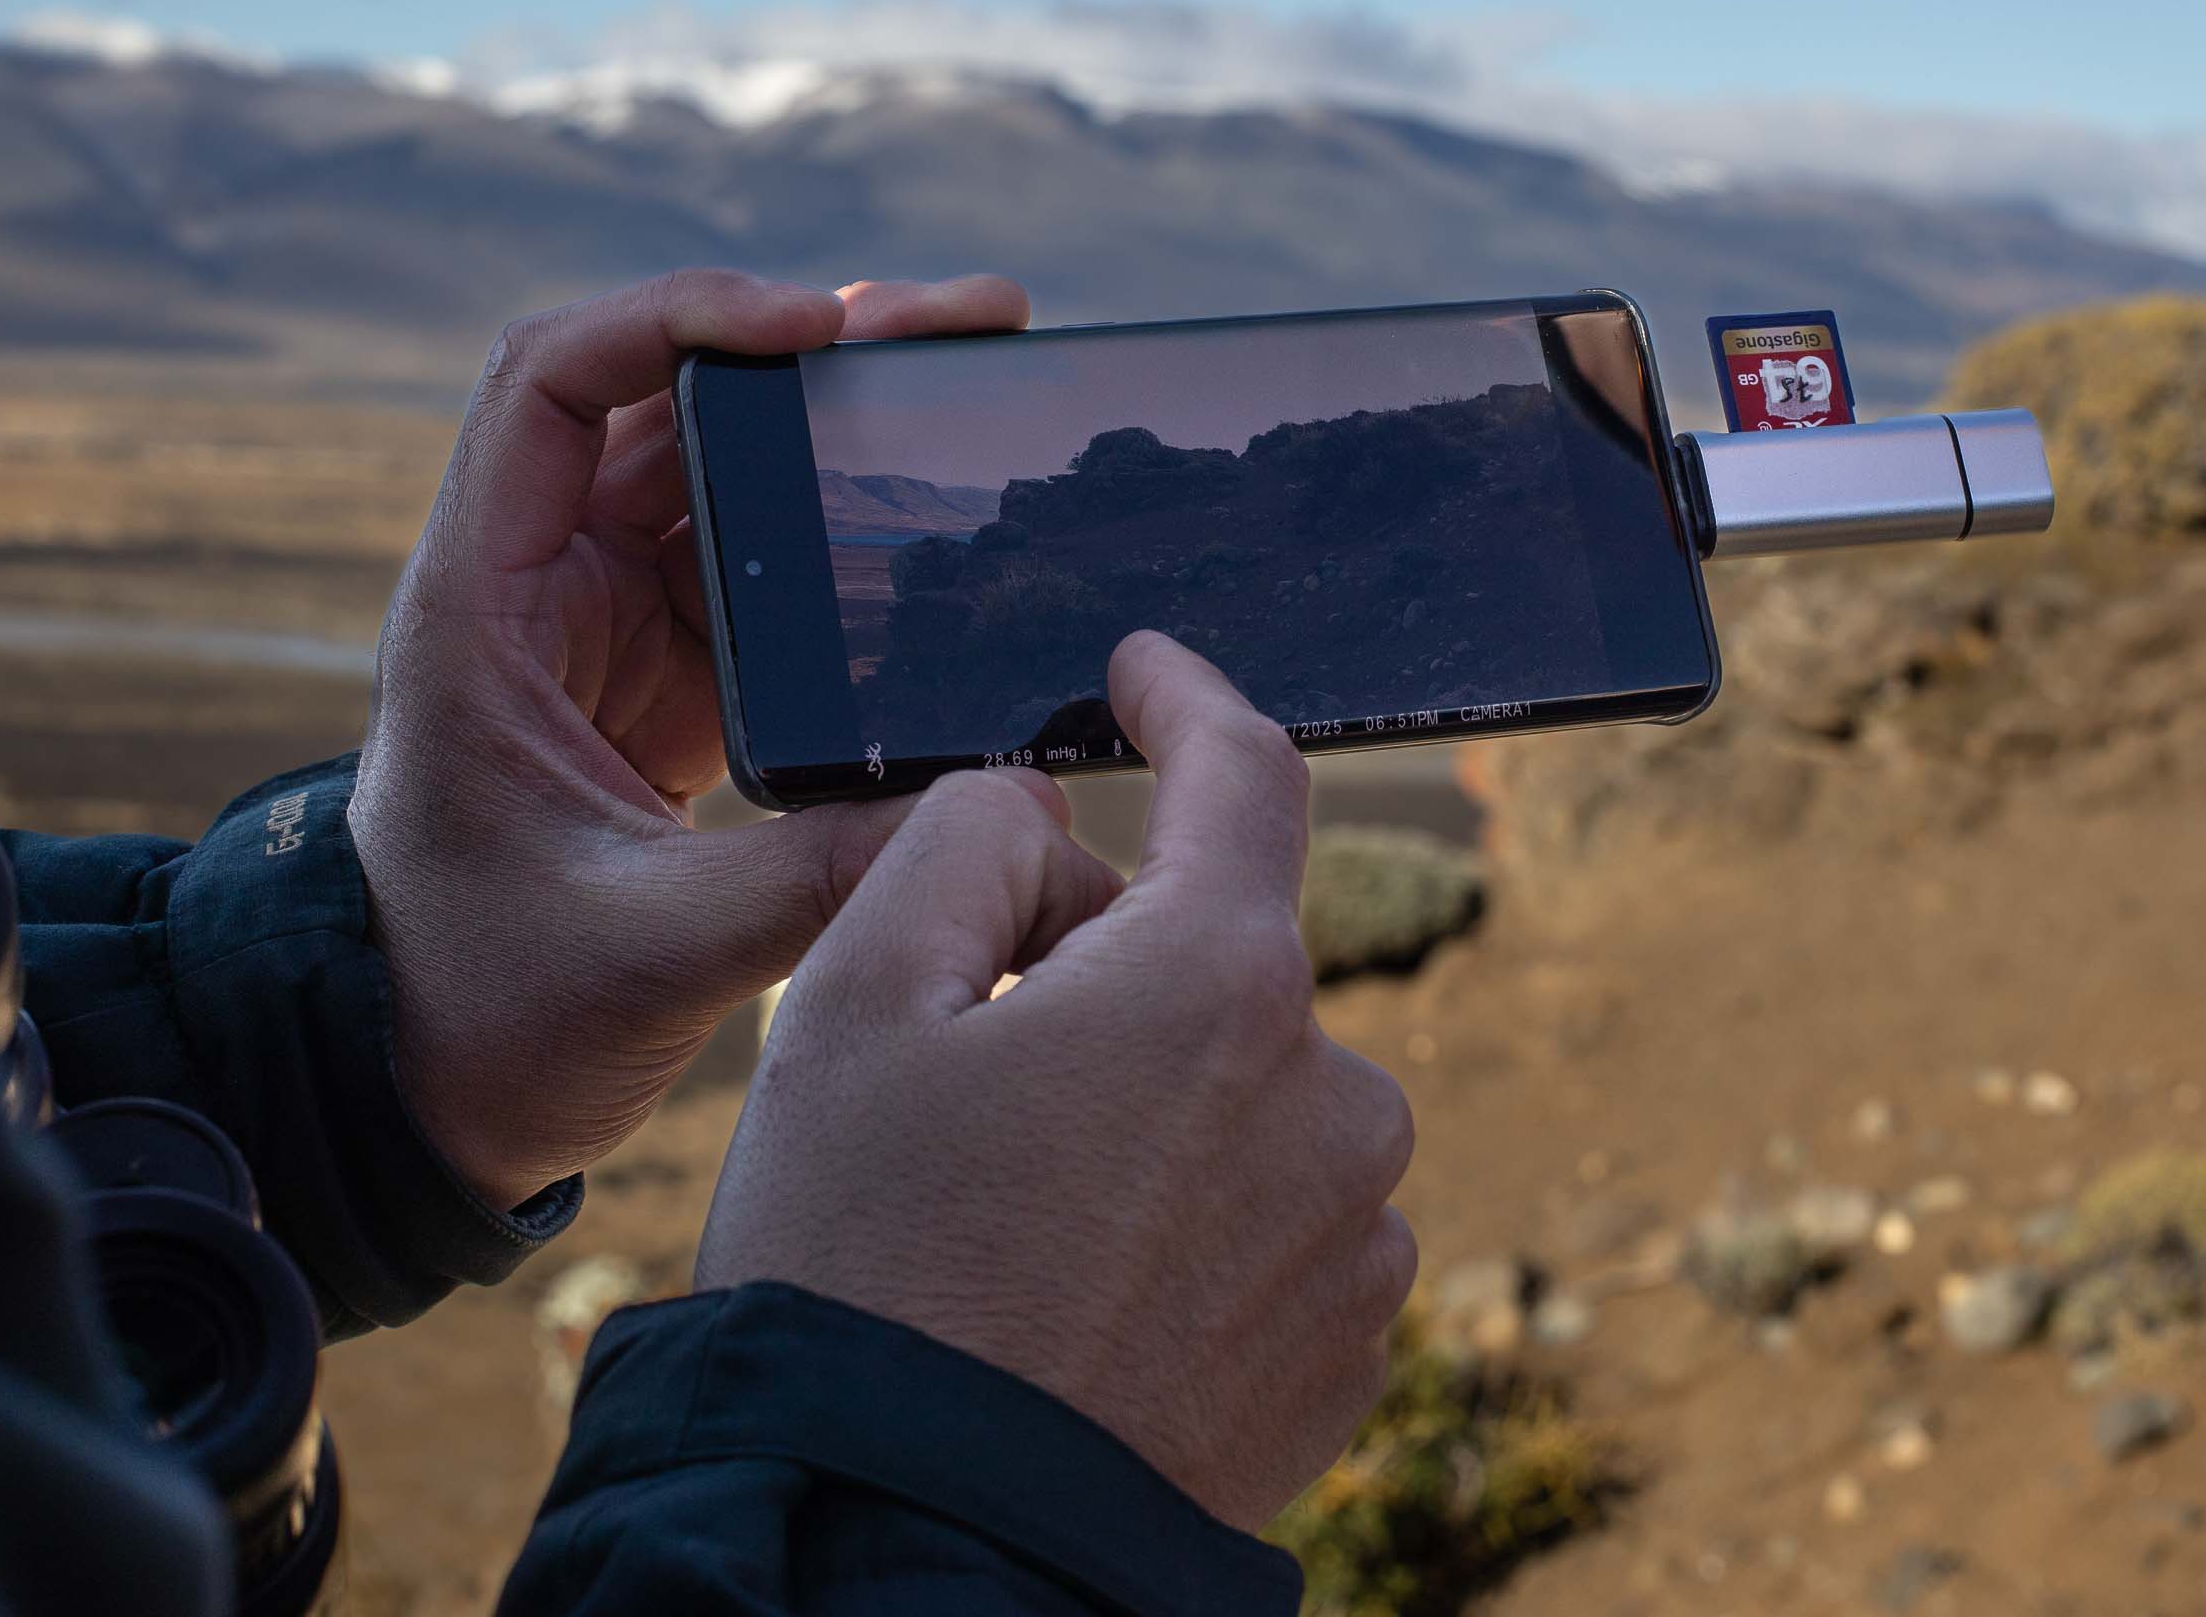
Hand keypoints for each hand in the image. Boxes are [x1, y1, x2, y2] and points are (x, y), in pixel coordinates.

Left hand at [349, 267, 1028, 1208]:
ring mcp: (606, 624)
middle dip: (815, 344)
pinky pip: (764, 561)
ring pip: (726, 469)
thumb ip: (810, 878)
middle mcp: (538, 586)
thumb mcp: (650, 949)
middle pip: (670, 399)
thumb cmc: (484, 1015)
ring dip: (842, 419)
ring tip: (975, 378)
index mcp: (481, 608)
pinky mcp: (668, 676)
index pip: (554, 383)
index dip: (680, 321)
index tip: (819, 327)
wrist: (432, 1092)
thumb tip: (986, 810)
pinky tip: (950, 516)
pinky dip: (853, 523)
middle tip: (963, 322)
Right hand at [696, 632, 1419, 1530]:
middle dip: (1107, 969)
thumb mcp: (852, 1008)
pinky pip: (1272, 1221)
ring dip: (1151, 1108)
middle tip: (963, 1064)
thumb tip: (1051, 824)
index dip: (1183, 700)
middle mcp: (1333, 1096)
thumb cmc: (862, 1272)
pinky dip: (1190, 1219)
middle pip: (1220, 959)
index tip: (1141, 677)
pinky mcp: (1346, 1347)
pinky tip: (1076, 1296)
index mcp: (1219, 983)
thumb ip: (965, 848)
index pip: (1244, 774)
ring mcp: (1353, 1234)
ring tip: (1008, 1221)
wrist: (911, 1547)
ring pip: (1247, 1098)